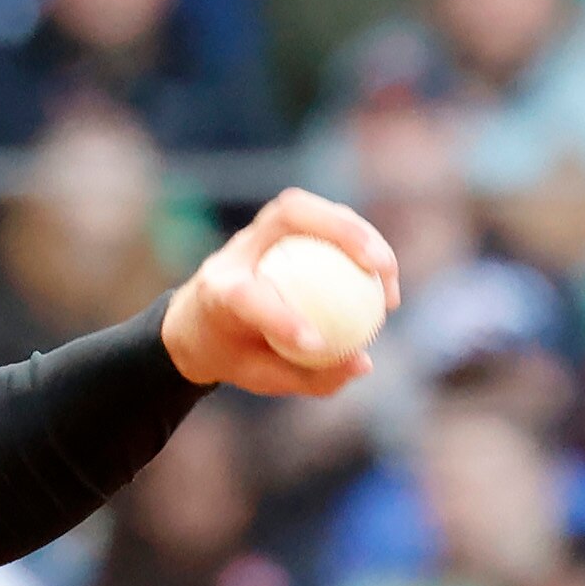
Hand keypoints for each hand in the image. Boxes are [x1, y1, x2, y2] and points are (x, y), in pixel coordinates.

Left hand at [161, 188, 400, 396]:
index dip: (280, 317)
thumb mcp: (261, 376)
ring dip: (358, 230)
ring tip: (387, 273)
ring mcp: (255, 233)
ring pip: (307, 209)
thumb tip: (364, 363)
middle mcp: (234, 252)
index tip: (318, 343)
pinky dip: (357, 238)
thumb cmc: (233, 354)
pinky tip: (381, 273)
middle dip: (340, 231)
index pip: (246, 295)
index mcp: (214, 293)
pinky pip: (323, 220)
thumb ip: (310, 376)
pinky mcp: (277, 228)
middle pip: (286, 216)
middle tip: (379, 268)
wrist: (197, 324)